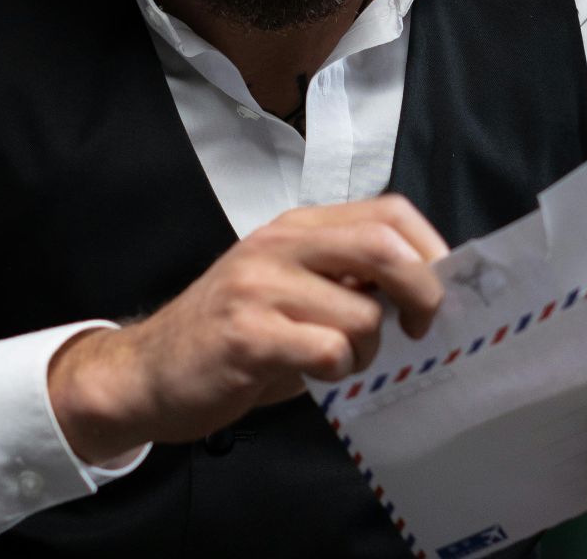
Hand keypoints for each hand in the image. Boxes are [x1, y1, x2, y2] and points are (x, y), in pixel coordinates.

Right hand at [47, 195, 447, 461]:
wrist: (149, 372)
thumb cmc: (234, 335)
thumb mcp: (292, 289)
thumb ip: (346, 277)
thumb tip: (424, 286)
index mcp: (297, 227)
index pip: (388, 212)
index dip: (430, 248)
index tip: (437, 289)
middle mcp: (278, 245)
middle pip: (382, 247)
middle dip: (421, 293)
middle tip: (419, 329)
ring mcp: (258, 287)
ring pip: (361, 311)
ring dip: (370, 348)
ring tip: (341, 360)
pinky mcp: (246, 335)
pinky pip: (326, 349)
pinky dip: (339, 368)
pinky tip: (317, 373)